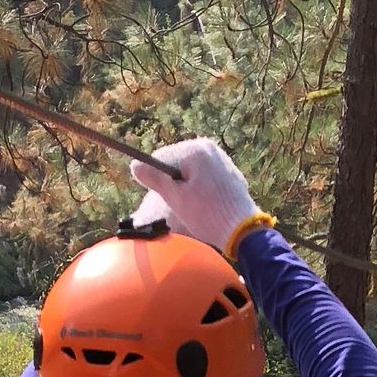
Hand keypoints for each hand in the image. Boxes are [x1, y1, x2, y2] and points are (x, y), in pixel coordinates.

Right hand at [128, 136, 268, 255]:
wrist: (242, 229)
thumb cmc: (207, 213)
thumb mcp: (175, 197)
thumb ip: (155, 179)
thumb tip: (135, 165)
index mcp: (195, 149)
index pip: (160, 157)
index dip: (156, 178)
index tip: (164, 196)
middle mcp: (209, 147)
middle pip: (176, 163)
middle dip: (173, 182)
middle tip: (181, 203)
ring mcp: (221, 158)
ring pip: (190, 170)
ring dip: (185, 186)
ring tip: (194, 205)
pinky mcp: (228, 172)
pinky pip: (204, 176)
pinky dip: (199, 188)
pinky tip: (206, 204)